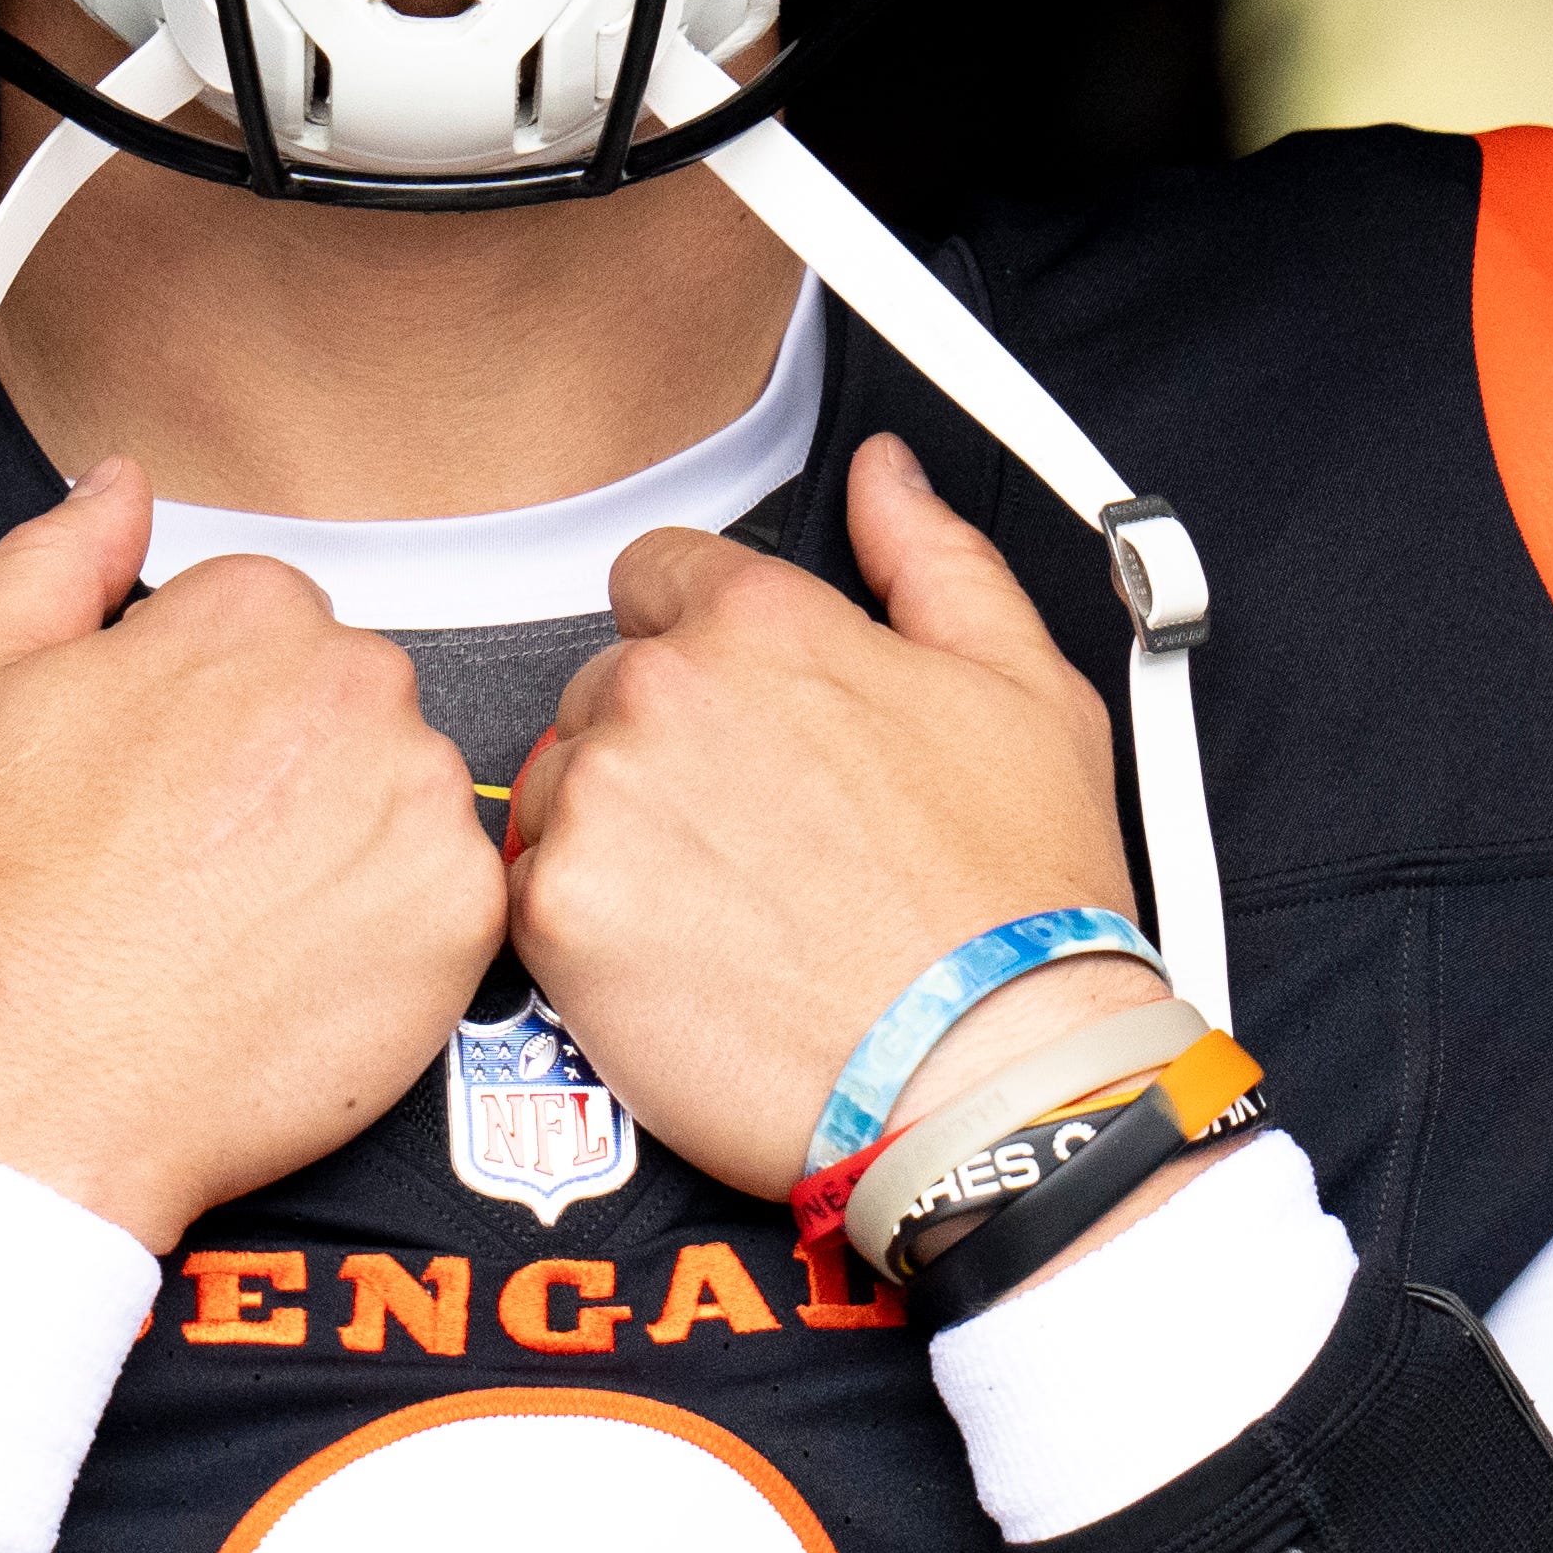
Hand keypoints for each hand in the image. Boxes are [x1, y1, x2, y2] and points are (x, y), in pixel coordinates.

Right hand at [0, 465, 507, 1253]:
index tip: (169, 776)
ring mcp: (416, 803)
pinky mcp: (462, 918)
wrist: (25, 1087)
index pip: (268, 622)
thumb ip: (58, 556)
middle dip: (285, 767)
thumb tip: (117, 491)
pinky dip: (390, 935)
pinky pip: (451, 902)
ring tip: (239, 920)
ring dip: (345, 845)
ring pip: (404, 796)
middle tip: (196, 857)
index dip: (204, 706)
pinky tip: (294, 967)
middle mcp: (351, 690)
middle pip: (348, 701)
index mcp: (247, 616)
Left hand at [502, 434, 1152, 1195]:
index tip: (737, 714)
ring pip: (561, 784)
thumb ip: (931, 558)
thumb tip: (885, 477)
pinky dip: (587, 923)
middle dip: (663, 747)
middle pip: (605, 687)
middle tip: (756, 836)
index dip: (699, 643)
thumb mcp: (1023, 688)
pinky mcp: (555, 913)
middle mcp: (663, 693)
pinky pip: (529, 887)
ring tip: (726, 907)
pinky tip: (681, 960)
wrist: (988, 1075)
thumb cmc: (1016, 905)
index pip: (656, 574)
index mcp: (762, 623)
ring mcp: (599, 802)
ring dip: (617, 832)